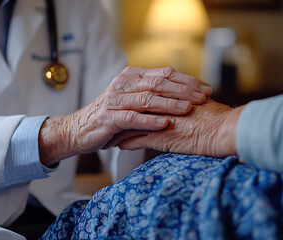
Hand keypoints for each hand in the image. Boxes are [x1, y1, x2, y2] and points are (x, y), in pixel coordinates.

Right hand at [39, 67, 211, 165]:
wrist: (78, 130)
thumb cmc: (109, 116)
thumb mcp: (129, 100)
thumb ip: (149, 94)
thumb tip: (180, 94)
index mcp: (130, 77)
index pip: (163, 74)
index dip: (186, 80)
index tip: (205, 88)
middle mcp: (122, 85)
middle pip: (158, 83)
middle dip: (184, 90)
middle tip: (203, 97)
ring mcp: (114, 101)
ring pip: (147, 99)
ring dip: (170, 104)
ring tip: (189, 108)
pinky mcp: (109, 118)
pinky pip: (132, 118)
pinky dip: (150, 120)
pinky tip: (165, 124)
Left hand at [112, 98, 243, 157]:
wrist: (223, 130)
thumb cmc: (215, 117)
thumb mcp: (196, 102)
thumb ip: (182, 99)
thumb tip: (176, 99)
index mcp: (166, 95)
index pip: (141, 95)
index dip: (130, 100)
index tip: (120, 104)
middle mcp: (158, 105)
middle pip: (130, 107)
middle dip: (118, 112)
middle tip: (108, 116)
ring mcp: (156, 121)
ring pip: (129, 124)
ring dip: (118, 129)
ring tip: (108, 132)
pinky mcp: (158, 137)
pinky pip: (135, 140)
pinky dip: (125, 143)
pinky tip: (117, 145)